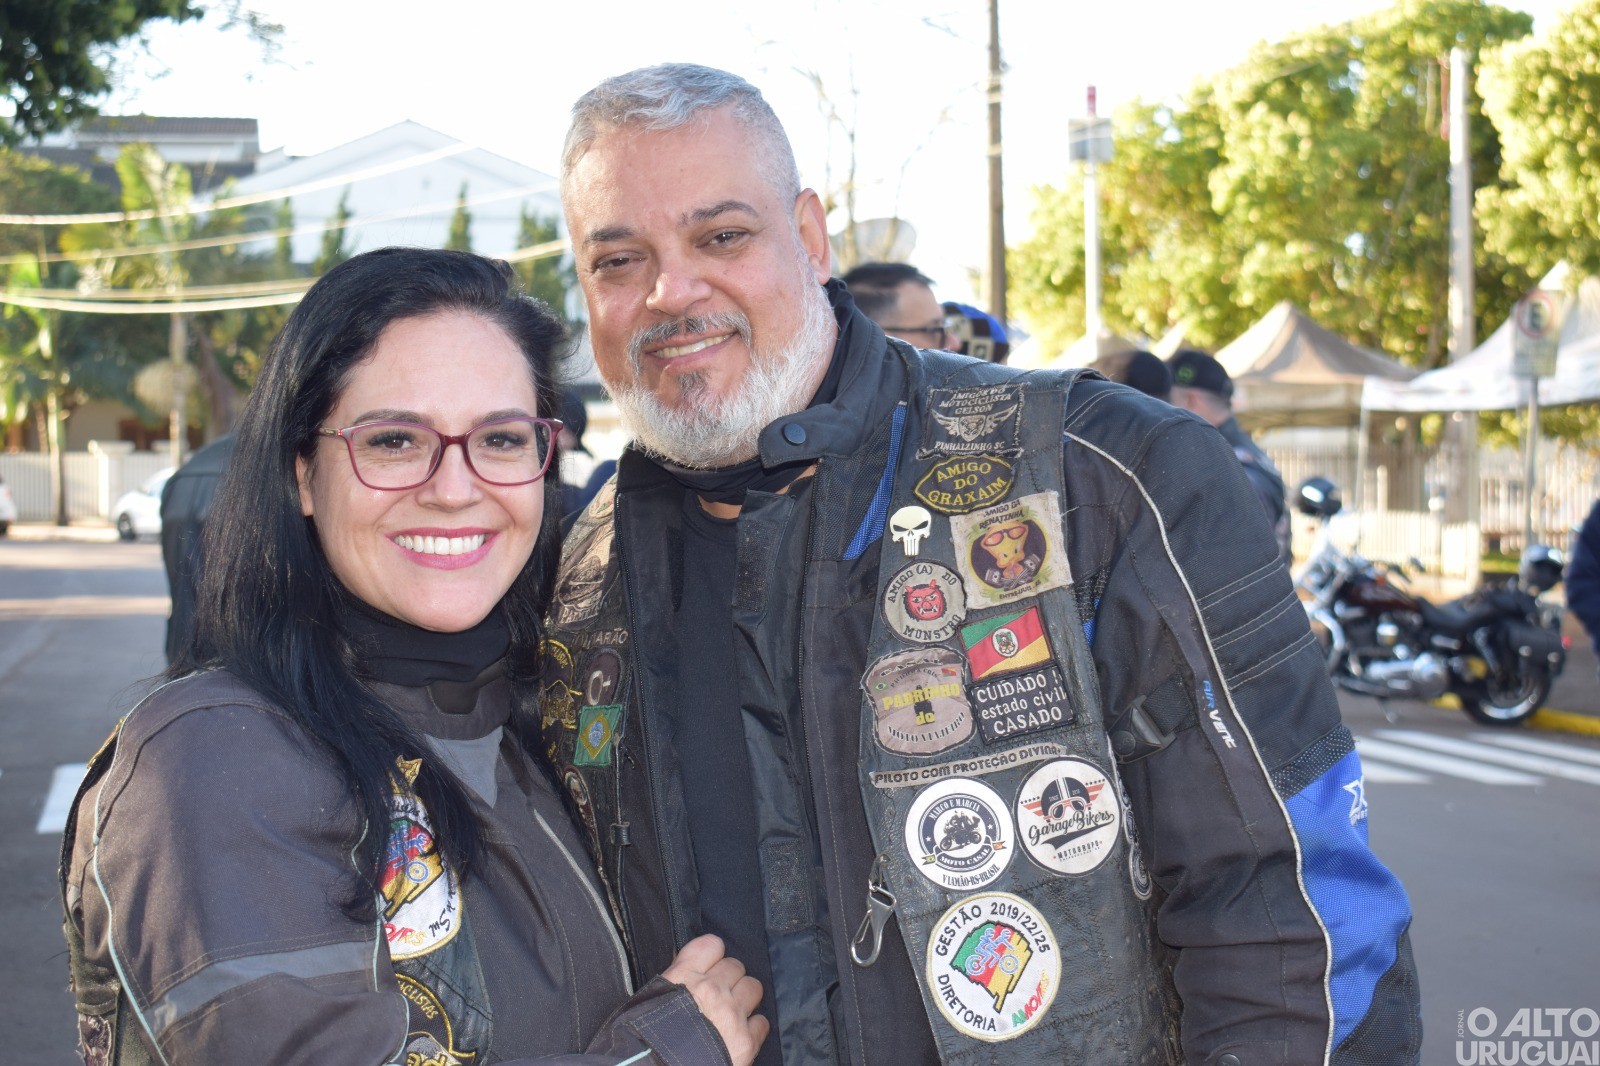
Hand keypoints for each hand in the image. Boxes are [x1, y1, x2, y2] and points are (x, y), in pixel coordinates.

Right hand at [661, 934, 768, 1065]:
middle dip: (728, 979)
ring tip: (731, 1012)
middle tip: (717, 995)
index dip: (711, 956)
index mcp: (684, 977)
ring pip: (753, 987)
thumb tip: (687, 969)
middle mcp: (711, 990)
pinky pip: (762, 1022)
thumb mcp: (650, 999)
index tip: (708, 966)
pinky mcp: (746, 1041)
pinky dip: (752, 1028)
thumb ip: (674, 979)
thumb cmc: (645, 1039)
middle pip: (735, 966)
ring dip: (744, 998)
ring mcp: (731, 1014)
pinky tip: (739, 1035)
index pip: (712, 944)